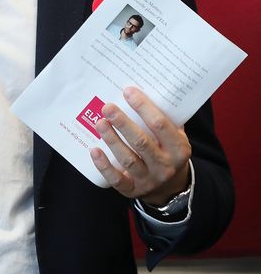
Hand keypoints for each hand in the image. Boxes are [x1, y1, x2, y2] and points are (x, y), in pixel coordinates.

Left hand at [89, 86, 190, 203]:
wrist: (170, 186)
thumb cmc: (167, 149)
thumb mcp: (175, 134)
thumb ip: (165, 114)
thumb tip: (145, 83)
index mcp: (178, 148)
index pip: (160, 125)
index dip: (143, 107)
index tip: (128, 91)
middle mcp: (165, 166)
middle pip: (142, 142)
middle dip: (123, 123)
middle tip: (107, 107)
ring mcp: (149, 180)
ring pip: (129, 160)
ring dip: (112, 140)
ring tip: (100, 123)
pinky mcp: (132, 190)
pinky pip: (117, 180)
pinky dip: (104, 166)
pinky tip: (94, 150)